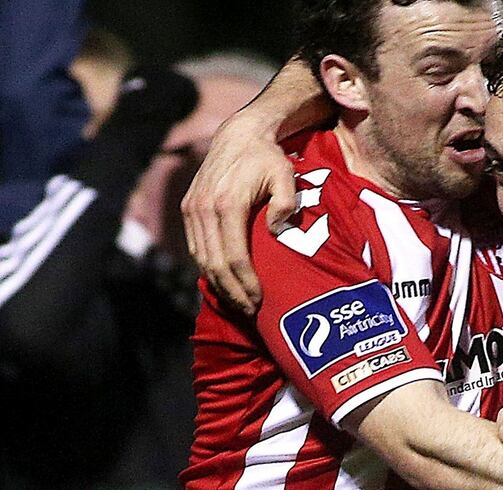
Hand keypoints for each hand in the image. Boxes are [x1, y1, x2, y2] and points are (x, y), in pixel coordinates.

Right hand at [180, 112, 296, 313]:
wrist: (238, 134)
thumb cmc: (268, 158)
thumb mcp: (285, 175)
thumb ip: (286, 203)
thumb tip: (277, 230)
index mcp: (226, 204)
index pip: (233, 256)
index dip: (246, 283)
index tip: (260, 301)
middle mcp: (203, 210)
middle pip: (214, 264)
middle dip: (232, 292)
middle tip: (251, 313)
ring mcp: (192, 210)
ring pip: (202, 259)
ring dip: (219, 285)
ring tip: (239, 303)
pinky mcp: (188, 209)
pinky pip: (196, 248)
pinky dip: (208, 269)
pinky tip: (224, 282)